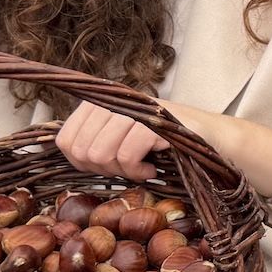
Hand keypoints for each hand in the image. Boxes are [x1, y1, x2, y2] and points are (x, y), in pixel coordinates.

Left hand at [55, 100, 173, 180]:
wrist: (206, 133)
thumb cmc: (159, 138)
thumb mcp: (121, 135)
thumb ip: (93, 139)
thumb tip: (64, 153)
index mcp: (98, 102)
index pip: (66, 140)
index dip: (80, 162)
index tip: (104, 166)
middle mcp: (112, 100)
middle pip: (83, 151)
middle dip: (104, 169)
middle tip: (126, 168)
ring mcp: (133, 109)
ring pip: (102, 154)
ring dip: (123, 171)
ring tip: (140, 168)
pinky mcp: (153, 121)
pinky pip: (127, 155)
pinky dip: (138, 171)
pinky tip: (150, 169)